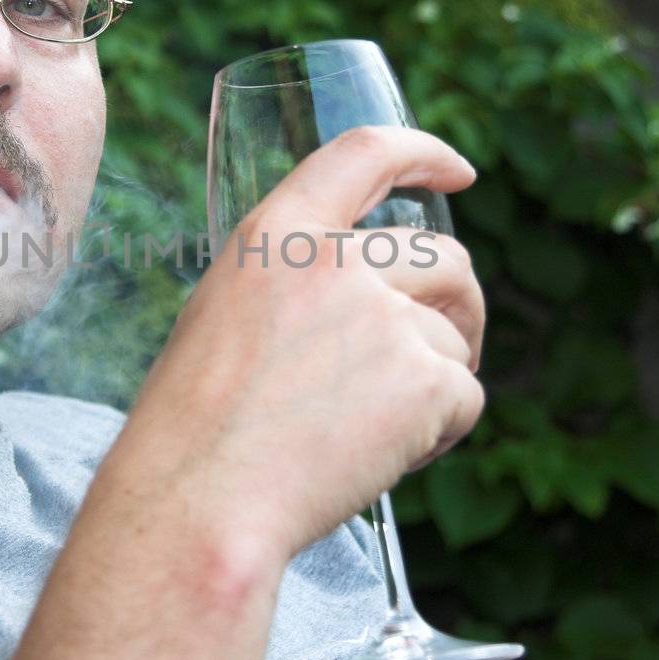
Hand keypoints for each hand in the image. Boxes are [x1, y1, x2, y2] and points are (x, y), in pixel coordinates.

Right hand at [107, 125, 485, 561]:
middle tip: (447, 352)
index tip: (458, 171)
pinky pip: (465, 398)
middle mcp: (337, 262)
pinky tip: (385, 461)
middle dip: (460, 302)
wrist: (200, 506)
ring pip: (455, 339)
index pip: (366, 154)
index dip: (424, 153)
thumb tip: (369, 300)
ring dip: (437, 383)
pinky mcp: (425, 380)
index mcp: (276, 234)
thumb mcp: (223, 317)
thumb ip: (294, 287)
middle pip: (445, 255)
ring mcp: (386, 319)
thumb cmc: (193, 431)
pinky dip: (441, 433)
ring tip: (378, 434)